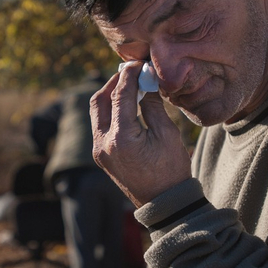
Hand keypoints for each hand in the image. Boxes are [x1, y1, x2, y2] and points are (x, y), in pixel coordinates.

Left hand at [91, 61, 191, 206]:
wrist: (163, 203)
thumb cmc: (171, 169)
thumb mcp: (167, 134)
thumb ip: (152, 106)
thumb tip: (147, 82)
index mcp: (122, 138)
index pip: (120, 95)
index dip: (129, 75)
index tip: (138, 63)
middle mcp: (103, 144)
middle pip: (99, 101)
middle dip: (113, 83)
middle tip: (130, 72)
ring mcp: (98, 151)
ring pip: (96, 113)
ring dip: (109, 96)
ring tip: (129, 86)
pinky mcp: (100, 156)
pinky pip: (100, 125)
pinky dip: (109, 111)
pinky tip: (126, 105)